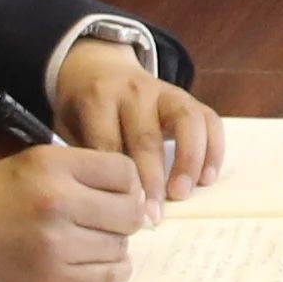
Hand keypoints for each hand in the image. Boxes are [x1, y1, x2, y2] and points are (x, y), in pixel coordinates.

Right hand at [0, 141, 154, 281]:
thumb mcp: (25, 165)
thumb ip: (75, 171)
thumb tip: (129, 187)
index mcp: (50, 165)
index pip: (124, 171)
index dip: (126, 185)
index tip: (115, 195)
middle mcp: (58, 201)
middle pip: (130, 212)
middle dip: (124, 218)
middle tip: (106, 222)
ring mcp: (56, 244)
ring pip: (121, 247)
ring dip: (112, 247)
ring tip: (88, 243)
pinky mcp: (51, 281)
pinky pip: (107, 277)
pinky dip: (108, 272)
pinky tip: (92, 264)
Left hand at [50, 35, 221, 198]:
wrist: (96, 66)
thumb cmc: (83, 110)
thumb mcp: (69, 126)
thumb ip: (86, 157)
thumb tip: (104, 204)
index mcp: (98, 99)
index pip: (110, 142)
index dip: (118, 180)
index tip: (124, 212)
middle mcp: (133, 91)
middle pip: (146, 137)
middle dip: (152, 181)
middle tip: (153, 216)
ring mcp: (163, 91)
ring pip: (185, 121)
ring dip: (188, 161)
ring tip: (182, 193)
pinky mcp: (186, 96)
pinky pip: (208, 119)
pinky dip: (213, 149)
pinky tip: (207, 178)